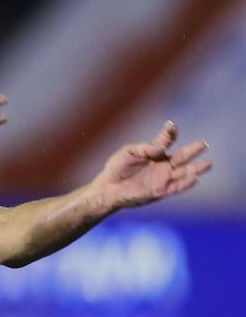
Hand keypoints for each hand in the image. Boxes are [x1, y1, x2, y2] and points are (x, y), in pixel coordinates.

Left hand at [92, 121, 211, 209]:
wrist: (108, 187)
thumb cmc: (117, 168)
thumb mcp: (128, 152)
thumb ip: (145, 148)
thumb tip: (162, 148)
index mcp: (154, 153)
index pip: (166, 141)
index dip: (170, 133)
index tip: (171, 126)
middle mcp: (162, 165)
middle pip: (182, 156)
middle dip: (193, 150)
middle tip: (204, 144)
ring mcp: (162, 178)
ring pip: (184, 172)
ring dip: (196, 168)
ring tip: (208, 163)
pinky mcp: (160, 190)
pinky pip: (176, 187)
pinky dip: (186, 183)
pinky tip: (195, 178)